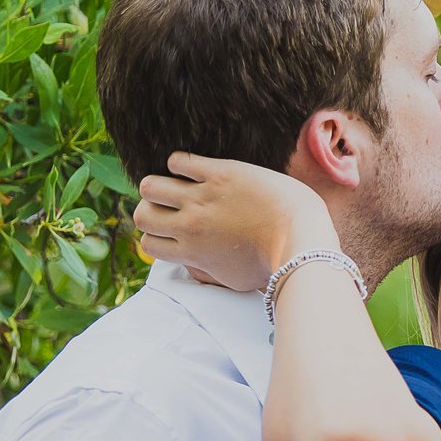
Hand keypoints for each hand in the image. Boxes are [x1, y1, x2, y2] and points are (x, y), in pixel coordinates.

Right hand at [133, 151, 338, 293]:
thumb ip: (206, 271)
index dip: (157, 236)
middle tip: (171, 206)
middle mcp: (189, 226)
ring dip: (160, 184)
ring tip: (178, 184)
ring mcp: (201, 198)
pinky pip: (178, 161)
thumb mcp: (232, 279)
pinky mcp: (218, 173)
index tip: (172, 230)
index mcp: (191, 253)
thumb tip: (193, 263)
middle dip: (151, 210)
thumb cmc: (272, 263)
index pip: (147, 244)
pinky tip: (195, 168)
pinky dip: (179, 162)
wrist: (298, 237)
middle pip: (142, 215)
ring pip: (150, 186)